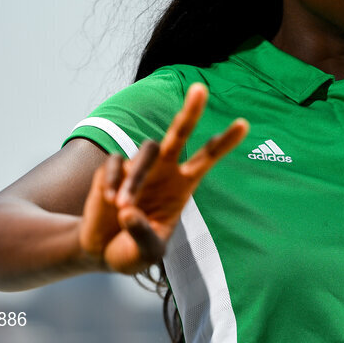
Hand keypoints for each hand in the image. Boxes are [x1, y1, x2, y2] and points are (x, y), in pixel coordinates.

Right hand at [78, 83, 247, 273]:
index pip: (207, 158)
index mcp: (182, 185)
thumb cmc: (132, 250)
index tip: (244, 123)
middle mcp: (164, 170)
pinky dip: (112, 181)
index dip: (225, 141)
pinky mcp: (113, 168)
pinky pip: (115, 163)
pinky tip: (109, 200)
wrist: (99, 252)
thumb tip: (128, 211)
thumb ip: (142, 235)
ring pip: (146, 151)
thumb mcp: (147, 254)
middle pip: (180, 132)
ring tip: (123, 207)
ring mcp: (139, 166)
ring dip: (136, 178)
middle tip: (201, 88)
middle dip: (190, 111)